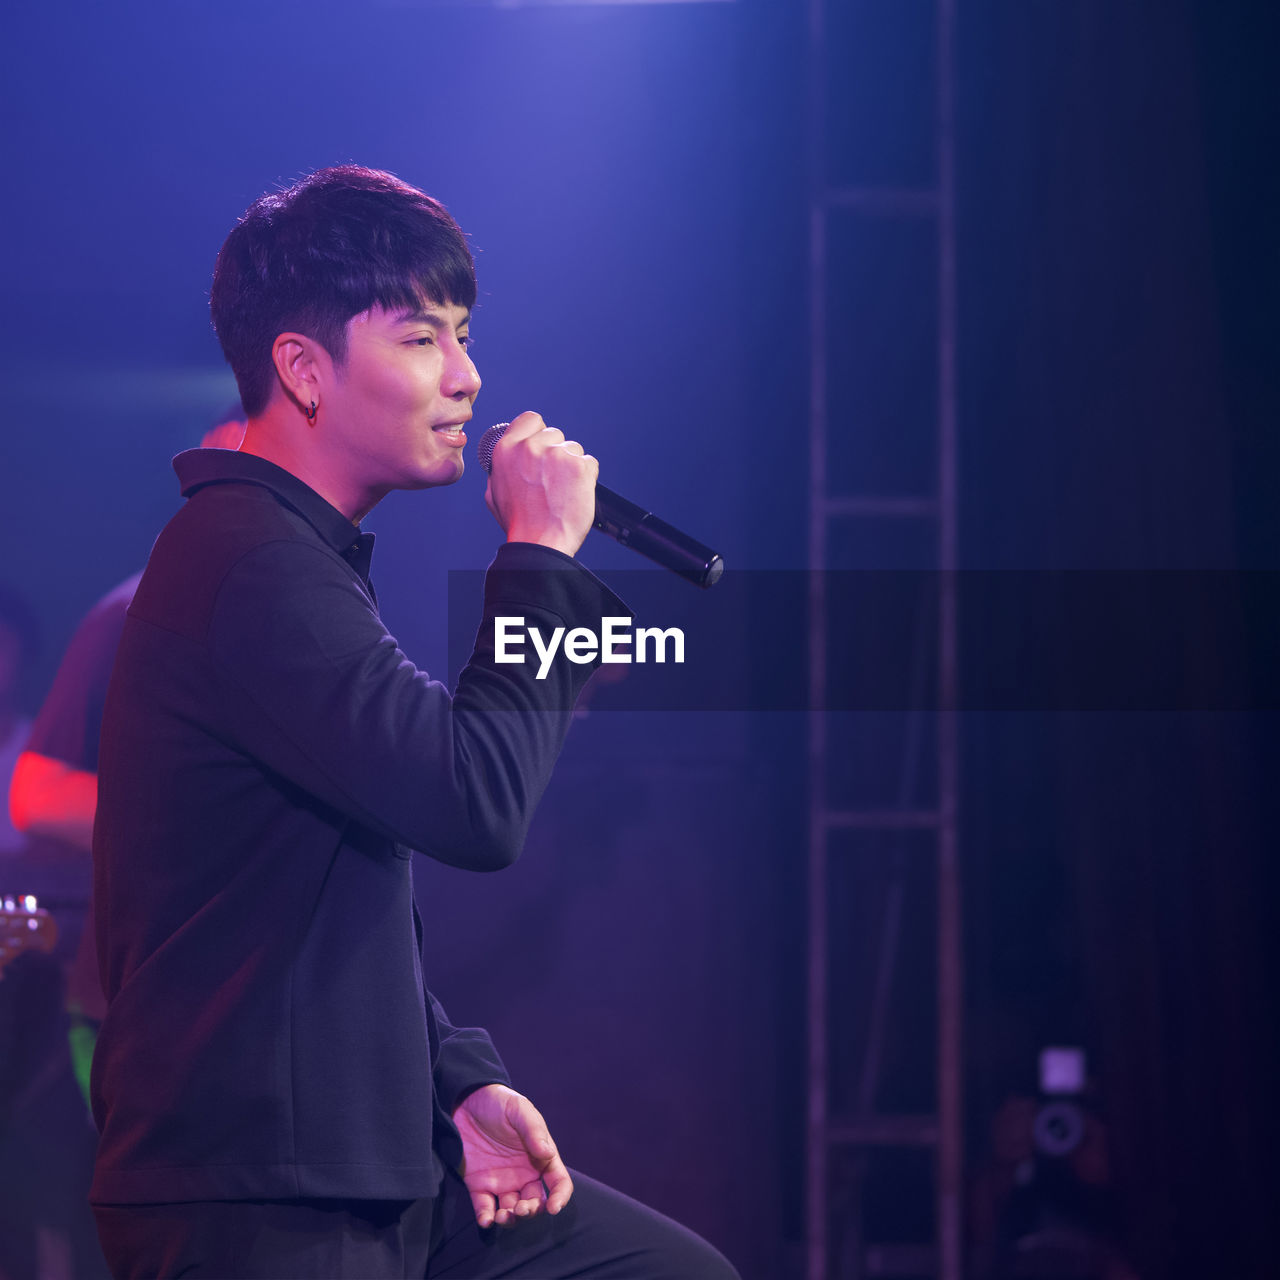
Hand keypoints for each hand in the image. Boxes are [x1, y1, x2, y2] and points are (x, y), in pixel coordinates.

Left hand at [452, 1083, 573, 1227]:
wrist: (467, 1100)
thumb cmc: (499, 1102)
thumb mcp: (519, 1110)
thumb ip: (534, 1130)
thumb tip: (548, 1153)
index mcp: (540, 1157)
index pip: (558, 1182)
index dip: (560, 1197)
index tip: (554, 1208)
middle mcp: (524, 1173)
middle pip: (535, 1202)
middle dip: (531, 1211)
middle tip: (520, 1209)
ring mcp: (501, 1181)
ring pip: (511, 1210)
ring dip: (510, 1219)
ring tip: (502, 1216)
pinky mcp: (479, 1184)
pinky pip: (485, 1207)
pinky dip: (486, 1218)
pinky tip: (486, 1219)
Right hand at [484, 411, 597, 556]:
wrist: (540, 543)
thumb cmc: (519, 523)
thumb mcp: (495, 493)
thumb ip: (502, 469)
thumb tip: (509, 459)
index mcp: (506, 449)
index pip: (531, 420)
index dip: (538, 432)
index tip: (542, 446)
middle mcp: (530, 447)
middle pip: (554, 434)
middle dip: (556, 453)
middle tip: (552, 480)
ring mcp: (556, 455)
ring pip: (573, 448)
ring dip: (571, 466)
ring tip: (562, 491)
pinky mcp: (578, 466)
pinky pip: (589, 463)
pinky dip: (586, 477)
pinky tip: (574, 494)